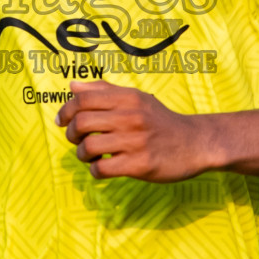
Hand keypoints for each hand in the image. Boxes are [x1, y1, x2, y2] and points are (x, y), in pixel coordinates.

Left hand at [56, 80, 217, 181]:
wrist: (195, 143)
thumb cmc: (161, 120)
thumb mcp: (137, 99)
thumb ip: (104, 91)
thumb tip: (73, 87)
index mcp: (128, 98)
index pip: (83, 99)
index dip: (65, 110)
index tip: (63, 121)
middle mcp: (131, 116)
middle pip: (82, 122)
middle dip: (72, 134)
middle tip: (77, 140)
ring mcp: (136, 141)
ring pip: (89, 148)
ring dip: (82, 155)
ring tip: (90, 156)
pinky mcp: (141, 165)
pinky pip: (102, 169)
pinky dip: (95, 170)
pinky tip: (102, 167)